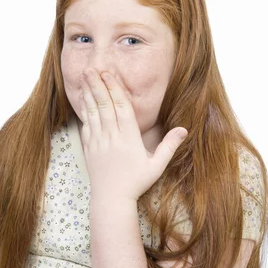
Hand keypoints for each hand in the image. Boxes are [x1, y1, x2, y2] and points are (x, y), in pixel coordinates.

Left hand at [78, 68, 187, 200]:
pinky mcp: (89, 149)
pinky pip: (86, 125)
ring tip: (85, 77)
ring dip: (89, 93)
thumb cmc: (136, 183)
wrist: (111, 199)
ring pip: (93, 112)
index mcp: (128, 138)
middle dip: (98, 84)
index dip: (115, 88)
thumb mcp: (156, 166)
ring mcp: (98, 142)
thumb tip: (184, 129)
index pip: (121, 107)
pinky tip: (83, 100)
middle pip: (104, 105)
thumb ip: (169, 146)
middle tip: (92, 68)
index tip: (109, 73)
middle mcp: (111, 137)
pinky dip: (85, 111)